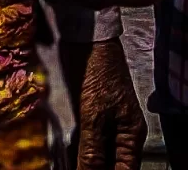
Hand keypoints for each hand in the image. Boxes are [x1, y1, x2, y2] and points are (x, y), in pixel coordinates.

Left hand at [61, 38, 146, 169]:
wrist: (85, 37)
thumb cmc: (97, 73)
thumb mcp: (95, 114)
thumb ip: (92, 149)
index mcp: (131, 135)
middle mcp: (121, 132)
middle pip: (109, 163)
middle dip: (91, 168)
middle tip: (71, 167)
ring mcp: (105, 121)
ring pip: (96, 152)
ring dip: (81, 159)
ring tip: (64, 162)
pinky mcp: (89, 111)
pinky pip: (86, 138)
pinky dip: (76, 147)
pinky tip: (62, 153)